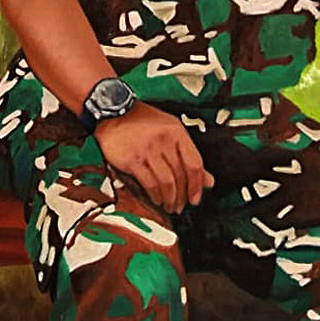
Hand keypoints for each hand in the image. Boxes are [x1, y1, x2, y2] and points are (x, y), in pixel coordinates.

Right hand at [96, 102, 213, 214]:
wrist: (112, 113)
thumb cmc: (142, 122)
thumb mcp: (170, 131)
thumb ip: (188, 155)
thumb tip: (207, 179)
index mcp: (177, 132)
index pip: (195, 163)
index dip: (197, 185)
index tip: (196, 198)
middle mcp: (165, 140)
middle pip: (181, 175)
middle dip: (183, 196)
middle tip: (181, 206)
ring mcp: (148, 150)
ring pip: (167, 182)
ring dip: (170, 199)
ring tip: (169, 206)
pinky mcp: (133, 160)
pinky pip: (150, 183)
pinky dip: (155, 195)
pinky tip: (156, 200)